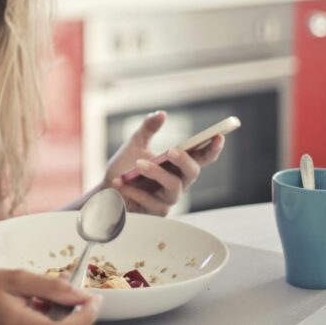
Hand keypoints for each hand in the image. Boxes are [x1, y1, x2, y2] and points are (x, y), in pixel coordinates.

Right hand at [0, 268, 100, 323]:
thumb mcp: (13, 279)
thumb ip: (50, 287)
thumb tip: (81, 293)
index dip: (89, 314)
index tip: (94, 297)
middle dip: (74, 314)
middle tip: (67, 292)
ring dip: (61, 318)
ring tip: (43, 296)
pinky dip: (47, 320)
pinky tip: (35, 305)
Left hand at [102, 110, 223, 215]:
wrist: (106, 191)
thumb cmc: (124, 168)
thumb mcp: (135, 144)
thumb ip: (148, 129)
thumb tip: (161, 114)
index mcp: (177, 165)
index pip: (201, 157)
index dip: (212, 148)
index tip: (219, 135)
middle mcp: (178, 182)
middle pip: (193, 172)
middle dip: (184, 160)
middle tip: (171, 150)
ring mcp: (169, 198)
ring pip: (173, 187)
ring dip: (156, 173)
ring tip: (138, 164)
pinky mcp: (156, 211)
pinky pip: (151, 201)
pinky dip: (135, 190)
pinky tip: (121, 183)